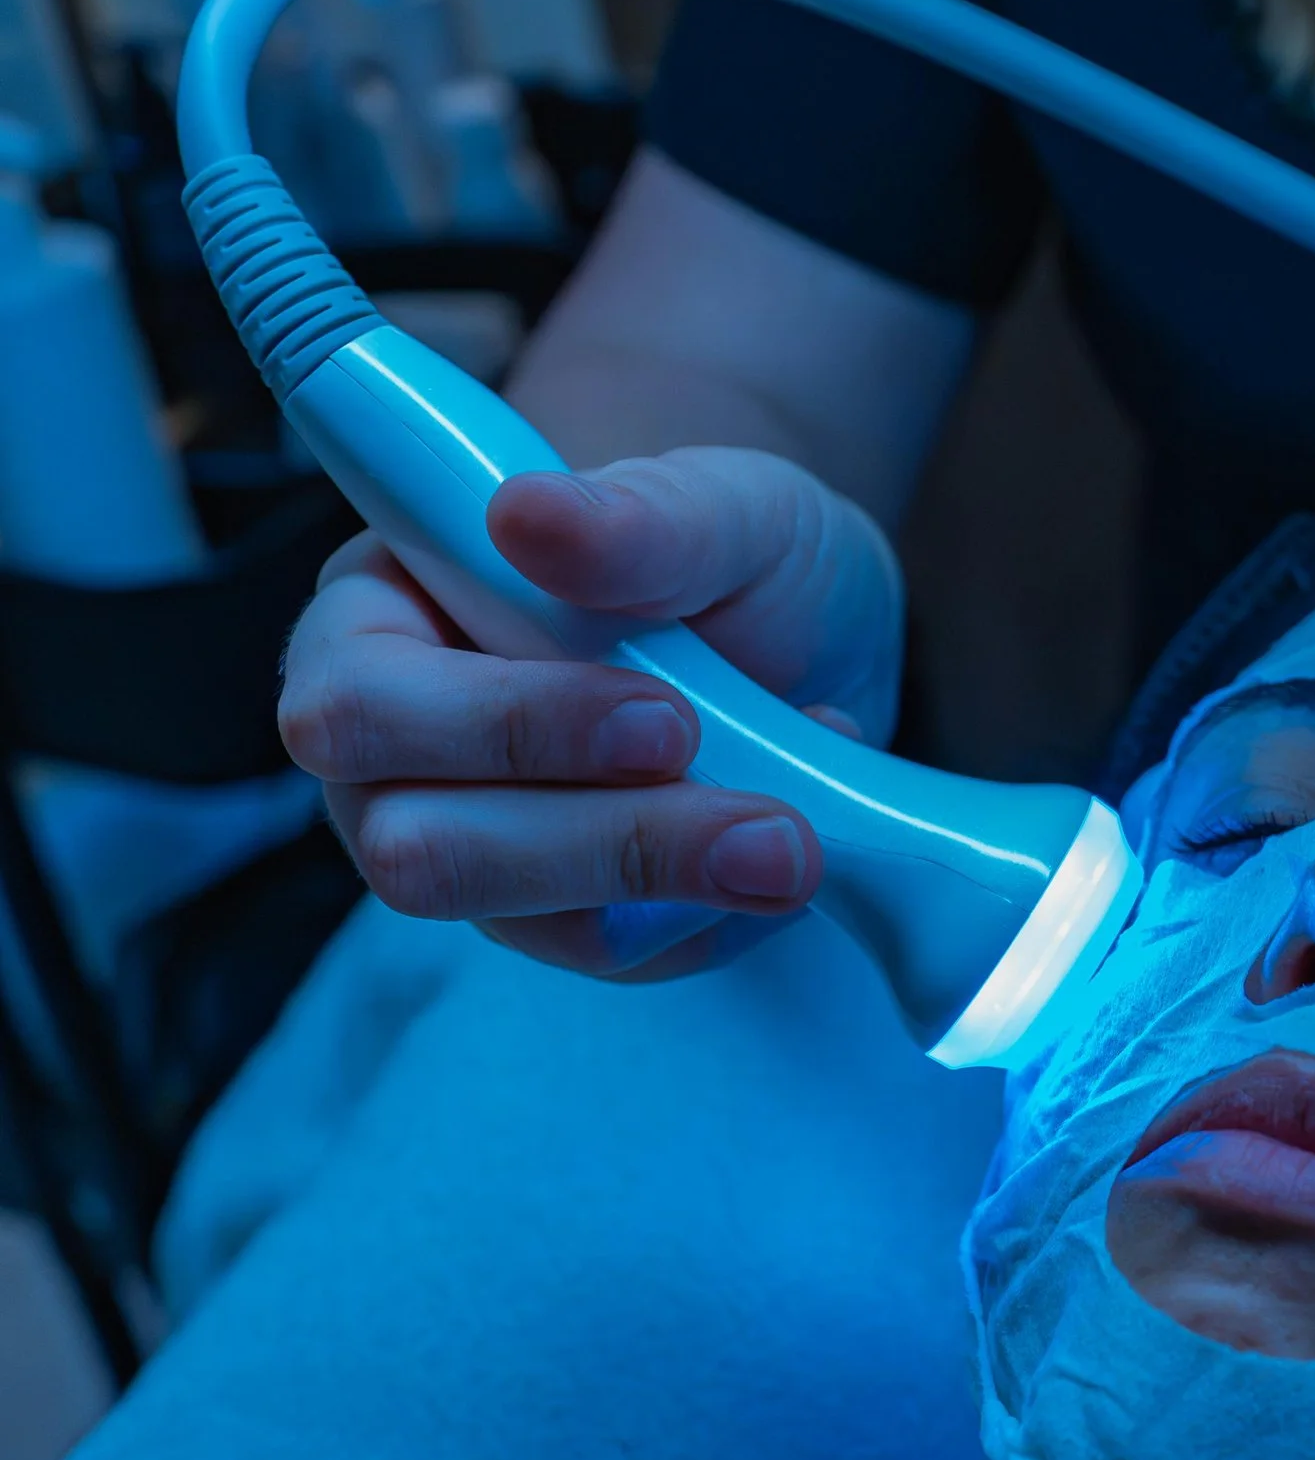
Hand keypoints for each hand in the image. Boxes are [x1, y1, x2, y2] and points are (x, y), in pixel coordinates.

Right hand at [278, 449, 904, 980]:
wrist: (813, 636)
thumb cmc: (728, 552)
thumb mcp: (721, 506)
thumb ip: (634, 516)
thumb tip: (526, 513)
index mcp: (377, 616)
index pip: (356, 700)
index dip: (503, 723)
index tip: (665, 715)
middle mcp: (391, 749)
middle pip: (410, 846)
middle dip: (596, 836)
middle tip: (759, 810)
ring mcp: (462, 845)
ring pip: (509, 917)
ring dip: (664, 884)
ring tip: (794, 841)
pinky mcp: (550, 919)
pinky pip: (604, 952)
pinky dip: (708, 907)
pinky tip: (784, 838)